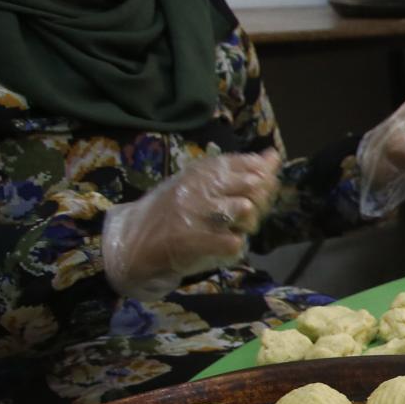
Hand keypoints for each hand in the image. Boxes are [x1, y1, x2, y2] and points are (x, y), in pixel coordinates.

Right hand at [101, 148, 281, 301]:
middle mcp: (198, 186)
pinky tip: (222, 246)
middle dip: (260, 204)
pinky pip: (234, 243)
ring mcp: (195, 212)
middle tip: (245, 218)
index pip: (250, 165)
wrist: (131, 242)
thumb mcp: (202, 185)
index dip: (263, 182)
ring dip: (247, 226)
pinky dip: (234, 248)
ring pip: (246, 211)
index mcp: (202, 170)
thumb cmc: (173, 212)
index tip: (255, 194)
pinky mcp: (192, 240)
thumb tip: (273, 155)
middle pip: (254, 186)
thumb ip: (239, 171)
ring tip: (231, 231)